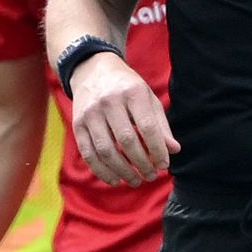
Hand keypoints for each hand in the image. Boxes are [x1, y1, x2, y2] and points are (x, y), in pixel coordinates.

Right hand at [65, 53, 177, 184]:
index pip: (148, 127)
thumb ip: (160, 125)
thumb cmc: (127, 88)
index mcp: (132, 92)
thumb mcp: (148, 99)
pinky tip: (115, 180)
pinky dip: (102, 171)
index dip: (157, 150)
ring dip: (122, 171)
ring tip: (136, 180)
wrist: (92, 71)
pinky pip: (88, 153)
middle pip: (127, 141)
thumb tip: (174, 151)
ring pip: (106, 150)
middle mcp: (109, 101)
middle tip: (151, 176)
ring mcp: (90, 113)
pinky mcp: (77, 124)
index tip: (164, 165)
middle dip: (141, 163)